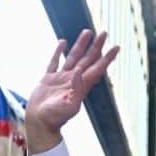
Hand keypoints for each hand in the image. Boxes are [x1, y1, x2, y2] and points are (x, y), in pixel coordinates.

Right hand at [25, 29, 119, 152]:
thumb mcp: (68, 105)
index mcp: (81, 86)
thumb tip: (79, 71)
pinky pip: (55, 62)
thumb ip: (75, 88)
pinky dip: (58, 52)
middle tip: (104, 33)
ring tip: (87, 32)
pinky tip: (63, 43)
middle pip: (88, 60)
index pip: (97, 69)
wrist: (39, 123)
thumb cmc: (54, 118)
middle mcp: (73, 80)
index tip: (116, 47)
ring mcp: (61, 79)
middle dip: (96, 47)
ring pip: (73, 57)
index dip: (107, 58)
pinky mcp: (48, 79)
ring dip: (80, 45)